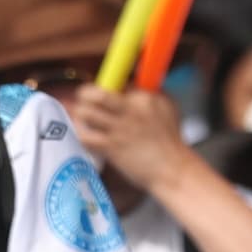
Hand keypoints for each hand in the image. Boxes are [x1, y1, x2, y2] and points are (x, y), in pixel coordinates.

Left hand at [62, 83, 201, 192]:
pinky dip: (81, 135)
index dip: (103, 86)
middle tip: (84, 101)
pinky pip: (86, 137)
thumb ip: (149, 94)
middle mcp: (130, 110)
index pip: (115, 82)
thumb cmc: (171, 142)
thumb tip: (129, 86)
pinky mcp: (112, 147)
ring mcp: (120, 129)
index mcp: (144, 97)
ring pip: (86, 113)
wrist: (172, 170)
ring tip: (82, 119)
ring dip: (79, 115)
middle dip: (84, 95)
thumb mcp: (168, 107)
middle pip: (95, 93)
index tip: (100, 93)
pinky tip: (85, 136)